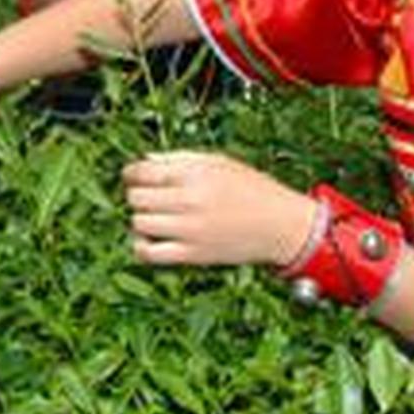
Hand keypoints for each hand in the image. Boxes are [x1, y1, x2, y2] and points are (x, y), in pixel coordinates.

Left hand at [121, 151, 318, 266]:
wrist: (282, 225)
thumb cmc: (253, 189)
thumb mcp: (219, 162)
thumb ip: (179, 159)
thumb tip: (145, 160)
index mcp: (195, 173)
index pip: (141, 171)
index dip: (131, 173)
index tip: (134, 176)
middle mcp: (190, 200)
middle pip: (135, 197)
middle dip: (137, 195)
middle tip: (150, 197)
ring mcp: (190, 229)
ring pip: (138, 222)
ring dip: (141, 219)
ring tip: (155, 217)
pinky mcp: (193, 255)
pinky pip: (149, 253)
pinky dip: (140, 247)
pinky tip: (149, 240)